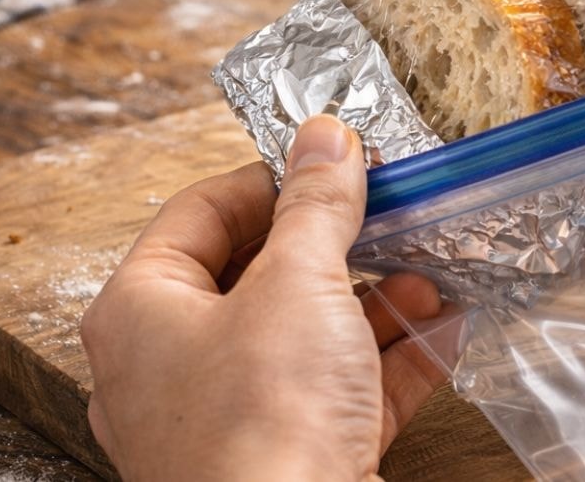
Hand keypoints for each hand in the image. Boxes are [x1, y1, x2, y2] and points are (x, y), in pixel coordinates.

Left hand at [81, 115, 444, 481]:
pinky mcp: (285, 460)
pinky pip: (339, 393)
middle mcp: (171, 366)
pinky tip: (443, 331)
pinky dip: (390, 360)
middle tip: (392, 214)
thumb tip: (322, 136)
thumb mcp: (296, 284)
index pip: (200, 212)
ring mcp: (229, 419)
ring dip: (376, 302)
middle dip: (340, 247)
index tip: (336, 161)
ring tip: (429, 277)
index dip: (273, 178)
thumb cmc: (260, 427)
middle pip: (260, 276)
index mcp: (141, 311)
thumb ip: (316, 204)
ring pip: (306, 337)